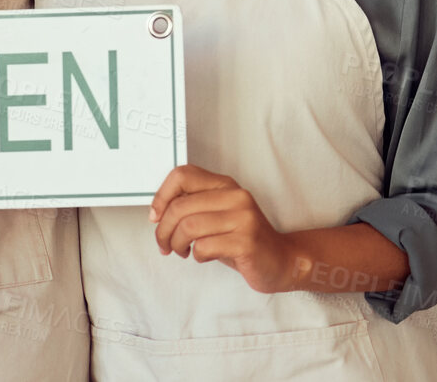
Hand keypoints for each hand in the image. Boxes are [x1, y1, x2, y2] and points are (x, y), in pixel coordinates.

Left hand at [149, 165, 295, 293]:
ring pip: (189, 227)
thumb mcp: (217, 216)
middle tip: (164, 244)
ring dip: (177, 244)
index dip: (161, 196)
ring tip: (182, 251)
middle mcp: (235, 196)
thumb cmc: (241, 240)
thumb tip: (157, 212)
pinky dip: (196, 255)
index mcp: (225, 185)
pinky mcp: (246, 241)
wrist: (281, 261)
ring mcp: (243, 218)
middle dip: (163, 230)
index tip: (155, 216)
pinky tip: (203, 257)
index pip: (182, 175)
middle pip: (180, 206)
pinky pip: (204, 246)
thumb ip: (193, 207)